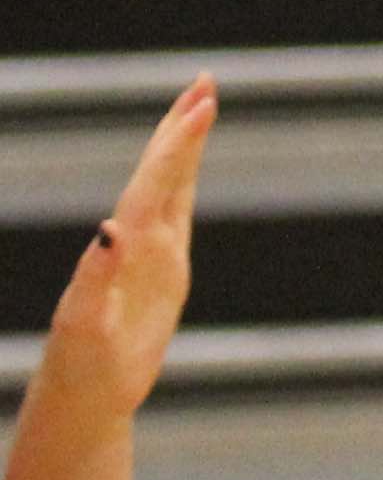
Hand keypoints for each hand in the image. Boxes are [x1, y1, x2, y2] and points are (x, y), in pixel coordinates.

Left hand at [34, 83, 210, 428]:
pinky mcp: (161, 272)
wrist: (80, 398)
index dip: (179, 142)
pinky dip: (186, 185)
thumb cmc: (79, 367)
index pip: (155, 182)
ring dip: (185, 147)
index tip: (203, 103)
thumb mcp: (84, 326)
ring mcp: (149, 254)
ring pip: (170, 186)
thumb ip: (94, 278)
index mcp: (122, 247)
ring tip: (200, 109)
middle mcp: (135, 241)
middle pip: (162, 171)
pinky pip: (177, 216)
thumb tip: (109, 231)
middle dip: (181, 126)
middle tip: (205, 81)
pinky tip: (188, 174)